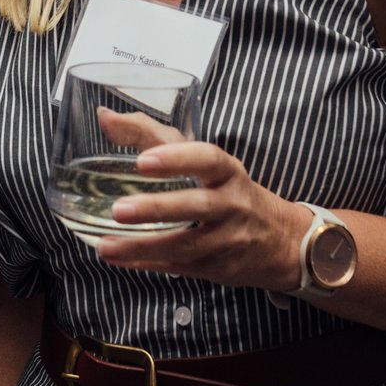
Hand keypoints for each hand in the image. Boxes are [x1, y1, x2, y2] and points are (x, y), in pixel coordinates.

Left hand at [94, 109, 314, 291]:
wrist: (280, 240)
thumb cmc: (226, 189)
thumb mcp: (200, 158)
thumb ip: (151, 135)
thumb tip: (105, 117)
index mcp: (228, 172)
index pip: (208, 159)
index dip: (177, 159)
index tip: (143, 160)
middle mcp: (232, 205)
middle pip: (197, 205)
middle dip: (157, 208)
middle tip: (118, 209)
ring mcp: (226, 240)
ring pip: (185, 244)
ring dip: (143, 246)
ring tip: (106, 246)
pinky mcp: (216, 268)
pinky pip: (179, 266)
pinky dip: (146, 264)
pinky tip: (118, 259)